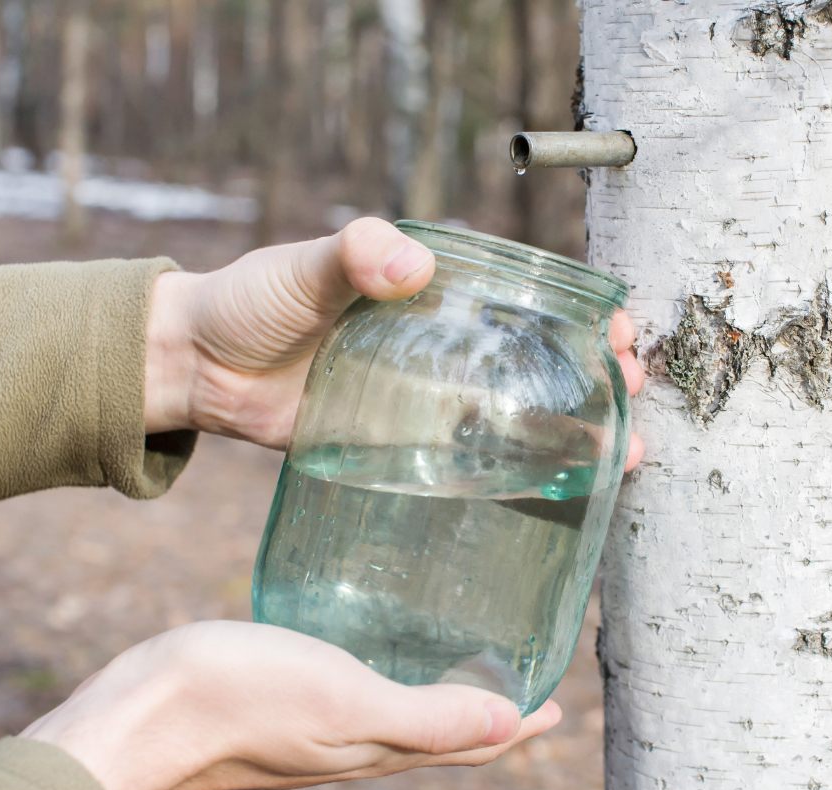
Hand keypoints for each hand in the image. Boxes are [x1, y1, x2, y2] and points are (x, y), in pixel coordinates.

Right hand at [21, 621, 560, 789]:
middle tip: (522, 677)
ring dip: (445, 692)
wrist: (139, 716)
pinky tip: (378, 640)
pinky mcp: (291, 697)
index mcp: (383, 745)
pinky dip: (391, 672)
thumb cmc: (238, 704)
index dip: (520, 725)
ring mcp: (325, 722)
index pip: (473, 742)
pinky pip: (361, 689)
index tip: (558, 704)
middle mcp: (361, 739)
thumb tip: (512, 726)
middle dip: (491, 709)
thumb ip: (424, 717)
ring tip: (465, 658)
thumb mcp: (344, 703)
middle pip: (445, 731)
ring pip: (405, 711)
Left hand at [145, 218, 644, 467]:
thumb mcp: (304, 267)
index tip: (619, 332)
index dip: (583, 314)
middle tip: (633, 393)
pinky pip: (472, 460)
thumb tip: (411, 266)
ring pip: (521, 414)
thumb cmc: (251, 301)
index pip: (528, 298)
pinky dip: (518, 474)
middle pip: (541, 360)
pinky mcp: (404, 446)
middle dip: (598, 376)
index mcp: (434, 292)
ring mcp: (428, 399)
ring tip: (622, 454)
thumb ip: (352, 255)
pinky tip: (557, 491)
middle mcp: (444, 345)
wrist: (198, 368)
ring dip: (576, 431)